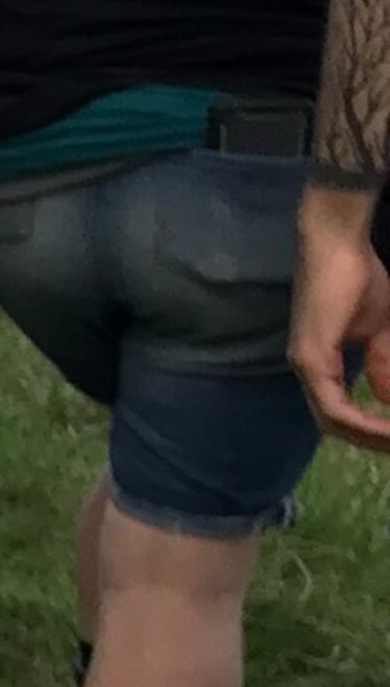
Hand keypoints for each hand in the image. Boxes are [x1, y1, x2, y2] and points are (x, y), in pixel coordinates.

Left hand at [289, 183, 389, 451]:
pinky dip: (363, 422)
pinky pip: (334, 406)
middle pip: (335, 425)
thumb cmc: (357, 279)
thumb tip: (387, 399)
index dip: (371, 430)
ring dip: (372, 436)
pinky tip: (388, 427)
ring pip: (333, 421)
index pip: (340, 413)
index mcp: (319, 363)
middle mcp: (305, 368)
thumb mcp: (379, 330)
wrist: (340, 246)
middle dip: (373, 441)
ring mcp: (304, 363)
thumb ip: (382, 364)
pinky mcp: (310, 356)